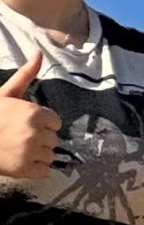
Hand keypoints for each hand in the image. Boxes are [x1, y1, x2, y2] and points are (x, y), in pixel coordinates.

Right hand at [0, 54, 57, 179]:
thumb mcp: (6, 93)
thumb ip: (26, 75)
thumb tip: (39, 54)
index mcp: (33, 113)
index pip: (55, 122)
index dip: (42, 123)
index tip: (25, 123)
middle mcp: (35, 133)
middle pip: (53, 139)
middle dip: (39, 138)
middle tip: (18, 136)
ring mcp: (30, 153)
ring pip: (50, 155)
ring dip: (37, 154)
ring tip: (17, 148)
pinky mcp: (25, 170)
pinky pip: (45, 171)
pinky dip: (34, 168)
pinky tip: (19, 160)